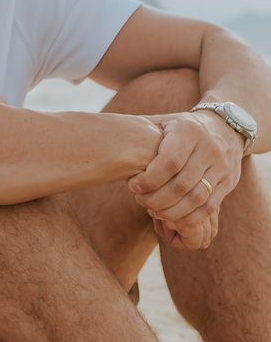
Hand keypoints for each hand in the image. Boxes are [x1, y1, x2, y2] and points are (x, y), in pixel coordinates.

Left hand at [127, 110, 243, 249]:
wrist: (225, 127)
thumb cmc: (183, 127)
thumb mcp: (165, 121)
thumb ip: (144, 130)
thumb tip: (114, 139)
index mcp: (190, 130)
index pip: (170, 161)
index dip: (150, 179)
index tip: (133, 186)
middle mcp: (209, 148)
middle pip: (181, 184)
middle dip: (157, 199)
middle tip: (141, 202)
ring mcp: (221, 167)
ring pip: (196, 199)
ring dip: (172, 212)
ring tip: (154, 212)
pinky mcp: (228, 183)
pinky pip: (209, 207)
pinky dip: (189, 218)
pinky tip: (173, 220)